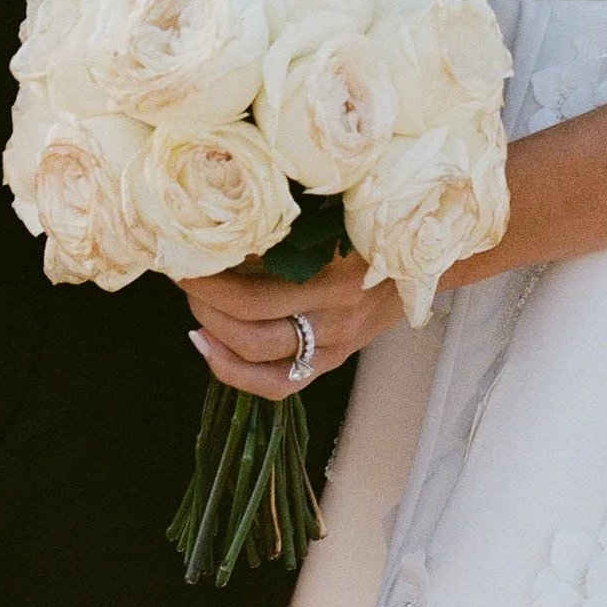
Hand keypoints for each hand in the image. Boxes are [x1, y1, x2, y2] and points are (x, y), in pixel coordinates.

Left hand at [181, 250, 406, 399]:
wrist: (422, 258)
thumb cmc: (373, 228)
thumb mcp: (333, 220)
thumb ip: (284, 231)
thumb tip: (222, 232)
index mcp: (334, 278)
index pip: (255, 294)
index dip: (210, 281)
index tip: (185, 254)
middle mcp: (334, 318)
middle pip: (251, 328)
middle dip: (206, 303)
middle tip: (183, 276)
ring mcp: (334, 346)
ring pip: (260, 360)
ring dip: (215, 335)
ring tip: (194, 310)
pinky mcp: (332, 363)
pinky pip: (278, 386)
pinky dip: (236, 373)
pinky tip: (209, 348)